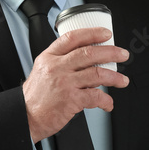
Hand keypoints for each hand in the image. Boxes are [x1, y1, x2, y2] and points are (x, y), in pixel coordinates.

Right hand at [23, 27, 129, 142]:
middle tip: (122, 54)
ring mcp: (64, 83)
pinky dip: (106, 100)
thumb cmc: (35, 96)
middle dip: (111, 52)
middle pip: (89, 53)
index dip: (92, 33)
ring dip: (114, 77)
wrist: (25, 116)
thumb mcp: (43, 70)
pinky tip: (108, 103)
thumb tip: (86, 57)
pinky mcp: (71, 99)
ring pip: (97, 73)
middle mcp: (57, 67)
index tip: (106, 33)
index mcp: (49, 57)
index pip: (72, 38)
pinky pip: (95, 97)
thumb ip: (61, 61)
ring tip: (122, 80)